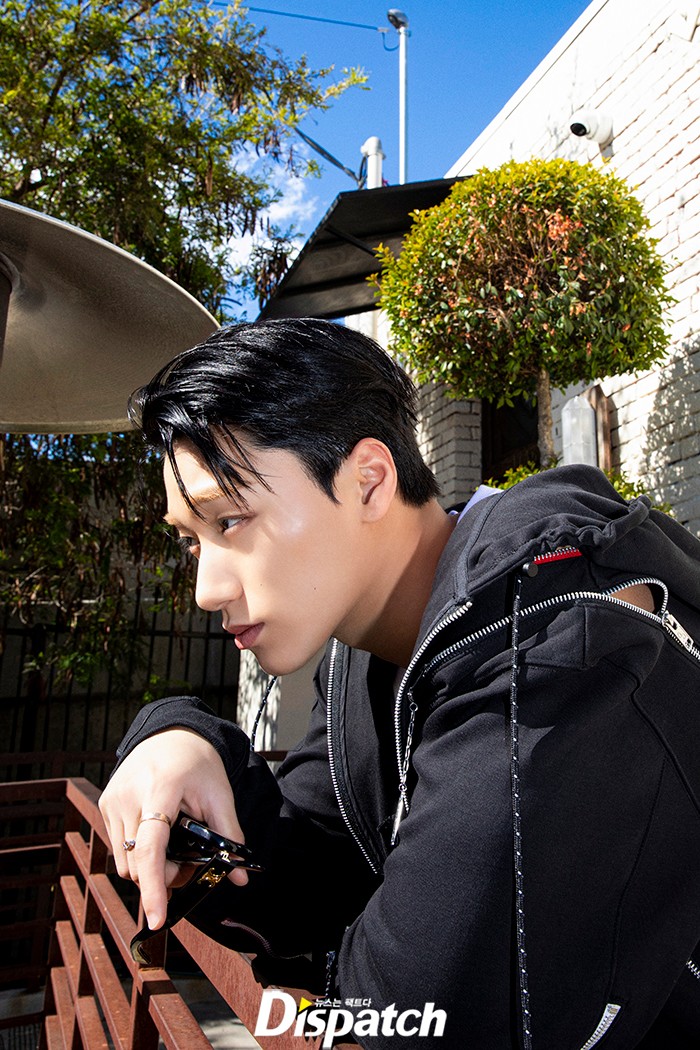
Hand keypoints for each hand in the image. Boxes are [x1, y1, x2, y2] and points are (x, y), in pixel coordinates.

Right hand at [99, 728, 247, 930]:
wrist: (170, 733)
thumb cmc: (197, 762)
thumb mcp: (220, 794)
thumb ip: (230, 836)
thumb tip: (240, 878)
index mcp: (159, 790)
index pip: (150, 849)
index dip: (153, 888)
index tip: (157, 919)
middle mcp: (128, 796)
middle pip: (137, 865)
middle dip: (162, 877)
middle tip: (187, 863)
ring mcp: (112, 801)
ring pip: (124, 861)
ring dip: (148, 867)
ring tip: (173, 847)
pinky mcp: (104, 804)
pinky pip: (117, 845)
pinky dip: (137, 852)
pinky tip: (157, 835)